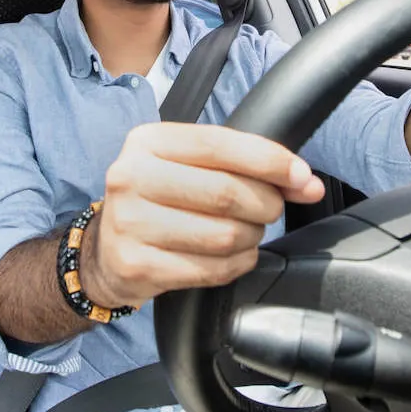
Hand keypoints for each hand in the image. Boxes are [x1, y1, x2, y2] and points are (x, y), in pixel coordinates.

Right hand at [82, 122, 324, 308]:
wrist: (104, 252)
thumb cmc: (159, 201)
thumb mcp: (187, 167)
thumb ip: (242, 165)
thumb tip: (305, 181)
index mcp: (147, 142)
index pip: (219, 144)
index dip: (269, 160)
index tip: (302, 177)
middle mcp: (131, 177)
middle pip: (225, 192)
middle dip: (265, 204)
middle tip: (270, 210)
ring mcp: (129, 223)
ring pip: (223, 234)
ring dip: (252, 237)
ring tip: (247, 233)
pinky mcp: (135, 265)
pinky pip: (211, 270)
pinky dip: (237, 264)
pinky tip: (233, 256)